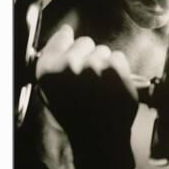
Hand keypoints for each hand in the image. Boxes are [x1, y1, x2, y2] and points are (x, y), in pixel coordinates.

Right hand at [35, 25, 138, 153]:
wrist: (99, 138)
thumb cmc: (74, 116)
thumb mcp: (50, 91)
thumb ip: (54, 60)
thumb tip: (65, 31)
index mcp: (48, 69)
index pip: (62, 37)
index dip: (70, 45)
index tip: (75, 57)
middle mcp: (69, 63)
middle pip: (85, 42)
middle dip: (88, 57)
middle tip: (89, 81)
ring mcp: (93, 65)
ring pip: (103, 50)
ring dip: (104, 65)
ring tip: (101, 88)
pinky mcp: (115, 69)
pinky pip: (119, 57)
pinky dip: (119, 70)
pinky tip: (113, 88)